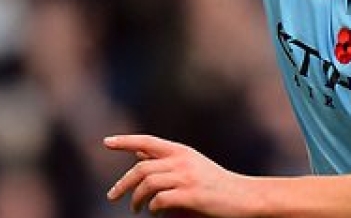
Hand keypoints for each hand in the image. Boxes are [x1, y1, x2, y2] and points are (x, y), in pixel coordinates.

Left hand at [104, 135, 255, 216]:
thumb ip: (164, 160)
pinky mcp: (192, 195)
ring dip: (136, 199)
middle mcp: (182, 160)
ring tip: (136, 209)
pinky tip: (156, 212)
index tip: (106, 142)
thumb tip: (137, 153)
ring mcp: (187, 177)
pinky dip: (154, 208)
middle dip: (122, 183)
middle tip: (112, 196)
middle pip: (141, 168)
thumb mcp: (189, 166)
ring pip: (148, 185)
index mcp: (181, 151)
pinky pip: (160, 201)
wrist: (244, 197)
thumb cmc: (214, 183)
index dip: (125, 140)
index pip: (147, 141)